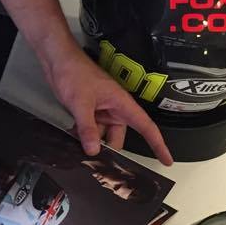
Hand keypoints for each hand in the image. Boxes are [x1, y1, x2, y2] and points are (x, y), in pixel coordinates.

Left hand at [42, 42, 172, 165]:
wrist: (58, 59)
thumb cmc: (75, 73)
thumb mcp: (81, 102)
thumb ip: (87, 127)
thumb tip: (93, 151)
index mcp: (122, 103)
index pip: (146, 127)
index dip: (158, 144)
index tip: (167, 160)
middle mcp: (114, 109)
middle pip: (117, 138)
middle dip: (108, 150)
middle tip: (97, 164)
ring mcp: (101, 111)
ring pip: (101, 136)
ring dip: (92, 143)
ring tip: (78, 152)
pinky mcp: (88, 111)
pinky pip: (90, 130)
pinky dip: (84, 137)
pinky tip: (73, 141)